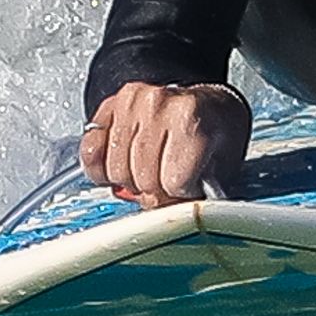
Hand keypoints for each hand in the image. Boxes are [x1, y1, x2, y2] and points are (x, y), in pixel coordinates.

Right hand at [81, 81, 250, 208]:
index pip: (174, 182)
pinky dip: (101, 168)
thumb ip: (203, 189)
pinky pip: (90, 153)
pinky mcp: (108, 106)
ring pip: (115, 170)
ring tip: (151, 169)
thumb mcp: (225, 161)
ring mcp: (131, 104)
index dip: (182, 194)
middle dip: (156, 190)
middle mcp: (158, 105)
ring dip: (131, 180)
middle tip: (168, 181)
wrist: (206, 102)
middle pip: (144, 179)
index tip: (189, 187)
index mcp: (192, 118)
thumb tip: (176, 212)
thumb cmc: (215, 131)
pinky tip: (122, 165)